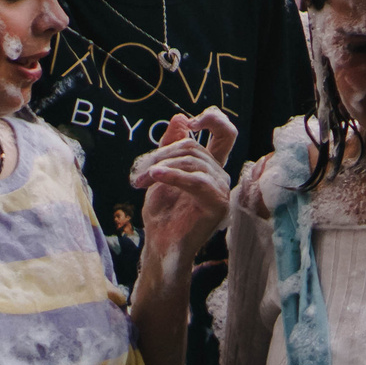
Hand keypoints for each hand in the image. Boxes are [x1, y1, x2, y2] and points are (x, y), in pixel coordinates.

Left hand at [134, 109, 236, 261]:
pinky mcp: (218, 204)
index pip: (225, 134)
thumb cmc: (161, 215)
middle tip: (140, 171)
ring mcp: (222, 190)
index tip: (191, 122)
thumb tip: (180, 117)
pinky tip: (155, 176)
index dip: (214, 119)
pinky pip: (196, 181)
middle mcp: (220, 175)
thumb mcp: (160, 173)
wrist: (159, 247)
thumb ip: (171, 146)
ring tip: (141, 181)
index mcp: (210, 167)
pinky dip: (173, 176)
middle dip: (162, 154)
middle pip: (194, 147)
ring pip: (192, 162)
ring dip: (161, 167)